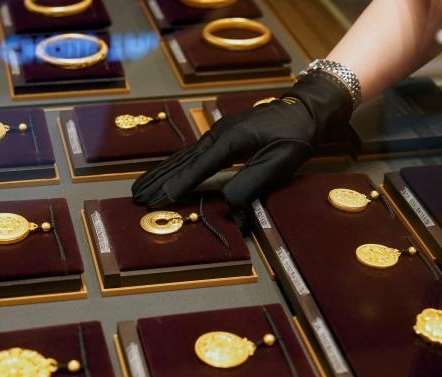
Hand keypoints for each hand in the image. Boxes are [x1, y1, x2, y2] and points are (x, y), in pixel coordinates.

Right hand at [131, 72, 353, 210]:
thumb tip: (226, 203)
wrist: (304, 109)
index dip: (180, 184)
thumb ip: (253, 183)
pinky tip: (163, 173)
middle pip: (183, 161)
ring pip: (183, 156)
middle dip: (159, 181)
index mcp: (231, 141)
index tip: (161, 199)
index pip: (200, 167)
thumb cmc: (295, 137)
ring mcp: (217, 133)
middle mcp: (217, 135)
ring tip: (139, 188)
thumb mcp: (280, 163)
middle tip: (137, 198)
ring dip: (160, 173)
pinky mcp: (220, 135)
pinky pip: (191, 153)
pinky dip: (174, 165)